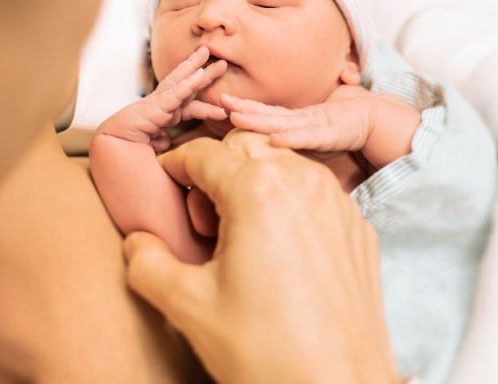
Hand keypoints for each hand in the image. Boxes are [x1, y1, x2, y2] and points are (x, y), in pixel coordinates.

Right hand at [97, 46, 227, 151]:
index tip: (223, 101)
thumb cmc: (130, 150)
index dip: (205, 100)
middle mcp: (162, 106)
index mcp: (165, 115)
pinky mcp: (153, 108)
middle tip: (222, 62)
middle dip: (204, 73)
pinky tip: (199, 75)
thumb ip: (163, 140)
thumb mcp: (155, 146)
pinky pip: (174, 94)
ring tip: (208, 53)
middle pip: (186, 85)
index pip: (189, 103)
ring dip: (195, 67)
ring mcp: (157, 105)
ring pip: (179, 82)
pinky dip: (187, 85)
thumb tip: (167, 138)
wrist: (112, 152)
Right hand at [123, 131, 399, 383]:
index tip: (165, 187)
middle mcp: (304, 182)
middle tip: (204, 220)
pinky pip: (317, 193)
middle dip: (218, 168)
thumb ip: (148, 263)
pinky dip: (291, 204)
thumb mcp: (188, 306)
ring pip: (286, 163)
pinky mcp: (359, 228)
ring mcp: (339, 203)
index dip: (175, 167)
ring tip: (242, 235)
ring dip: (256, 182)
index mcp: (258, 190)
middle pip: (247, 146)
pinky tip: (279, 251)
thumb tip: (138, 241)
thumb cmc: (267, 351)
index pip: (203, 152)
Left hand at [221, 86, 373, 155]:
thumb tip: (278, 145)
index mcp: (299, 120)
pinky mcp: (329, 133)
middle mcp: (302, 119)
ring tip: (236, 116)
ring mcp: (315, 124)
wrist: (377, 119)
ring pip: (281, 122)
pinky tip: (275, 139)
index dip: (246, 107)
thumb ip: (301, 137)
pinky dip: (291, 139)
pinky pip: (307, 137)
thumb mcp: (318, 135)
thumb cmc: (347, 127)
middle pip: (267, 113)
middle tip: (220, 99)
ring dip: (257, 119)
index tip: (224, 102)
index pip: (268, 113)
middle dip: (243, 107)